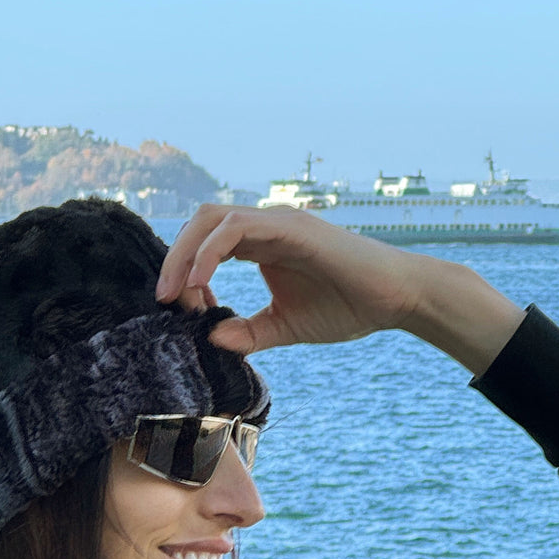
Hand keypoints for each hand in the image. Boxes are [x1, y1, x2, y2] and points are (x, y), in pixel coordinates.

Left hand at [156, 204, 523, 374]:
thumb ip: (248, 333)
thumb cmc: (348, 307)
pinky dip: (209, 252)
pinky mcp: (291, 227)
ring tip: (173, 295)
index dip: (184, 275)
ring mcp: (278, 222)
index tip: (180, 312)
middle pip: (199, 224)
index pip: (205, 245)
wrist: (396, 299)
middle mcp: (265, 226)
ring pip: (211, 219)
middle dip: (174, 260)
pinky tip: (199, 285)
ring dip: (184, 255)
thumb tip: (209, 339)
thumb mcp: (285, 327)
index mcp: (260, 245)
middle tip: (162, 302)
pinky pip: (235, 228)